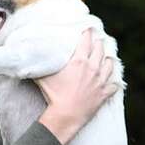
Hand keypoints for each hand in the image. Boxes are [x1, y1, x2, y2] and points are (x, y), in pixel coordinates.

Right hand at [35, 29, 117, 144]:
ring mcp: (100, 81)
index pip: (86, 41)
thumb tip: (31, 56)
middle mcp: (93, 68)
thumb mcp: (43, 76)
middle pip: (100, 50)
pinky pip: (114, 86)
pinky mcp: (103, 94)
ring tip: (106, 58)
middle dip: (99, 43)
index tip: (88, 29)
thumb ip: (40, 65)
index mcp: (79, 61)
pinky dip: (113, 83)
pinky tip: (113, 82)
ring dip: (108, 60)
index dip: (88, 33)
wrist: (65, 115)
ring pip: (110, 65)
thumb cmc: (53, 95)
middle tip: (98, 40)